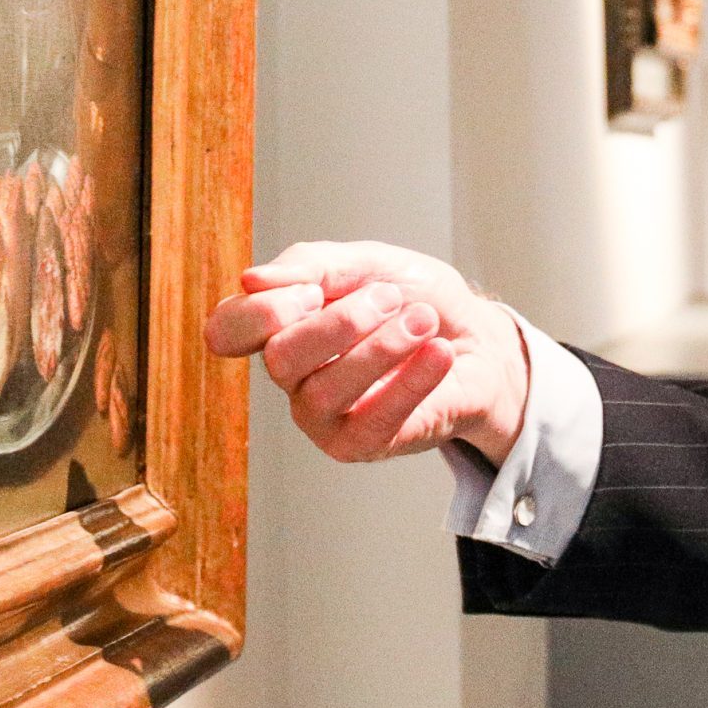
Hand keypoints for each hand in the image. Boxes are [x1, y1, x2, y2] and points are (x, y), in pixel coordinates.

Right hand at [204, 239, 529, 465]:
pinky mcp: (360, 445)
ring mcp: (321, 416)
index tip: (316, 290)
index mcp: (280, 326)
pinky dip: (411, 381)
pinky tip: (439, 352)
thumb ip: (312, 265)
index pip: (227, 331)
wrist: (479, 338)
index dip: (262, 311)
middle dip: (341, 323)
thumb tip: (250, 281)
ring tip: (425, 320)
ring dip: (382, 349)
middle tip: (390, 297)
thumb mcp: (369, 263)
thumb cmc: (415, 300)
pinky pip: (372, 421)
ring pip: (323, 392)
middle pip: (280, 358)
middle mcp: (291, 375)